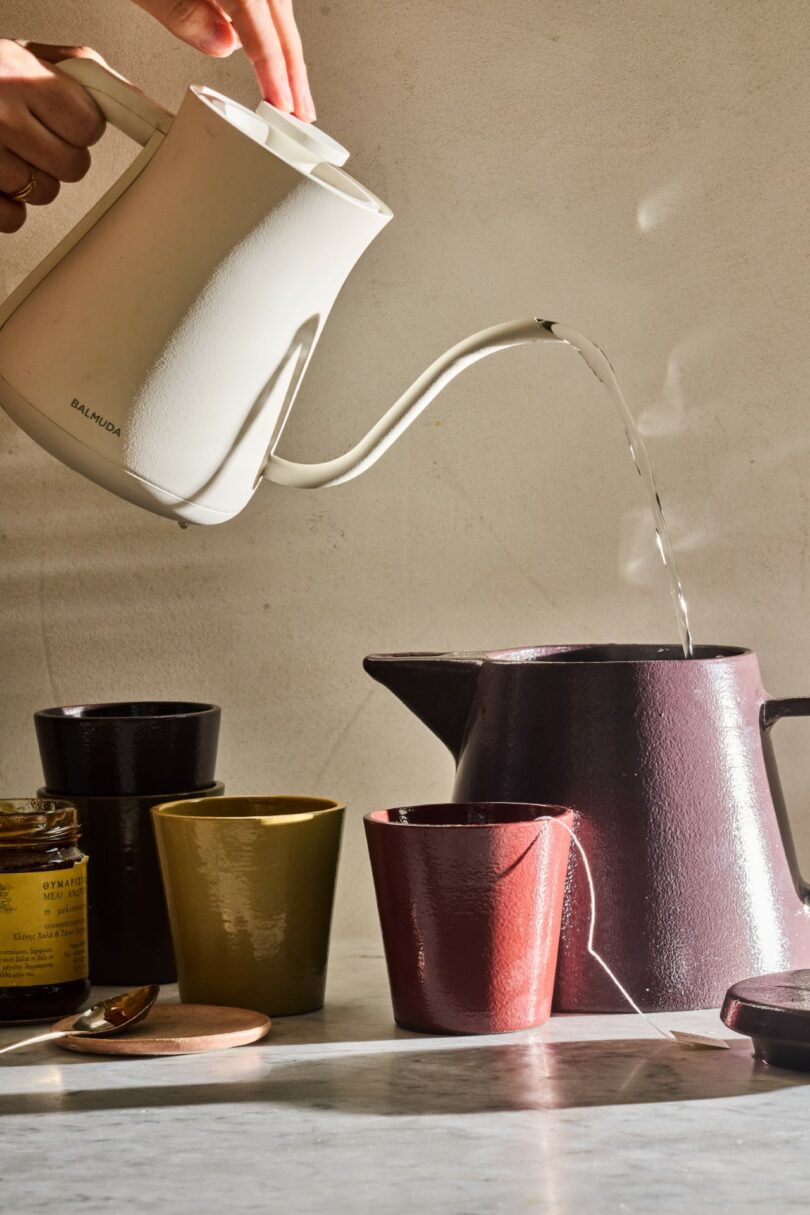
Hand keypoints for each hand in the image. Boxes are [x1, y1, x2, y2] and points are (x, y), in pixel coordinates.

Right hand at [0, 41, 105, 233]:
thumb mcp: (23, 54)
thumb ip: (76, 70)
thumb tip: (129, 98)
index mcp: (21, 75)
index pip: (88, 126)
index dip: (78, 127)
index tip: (62, 120)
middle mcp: (2, 115)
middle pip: (73, 166)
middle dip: (58, 155)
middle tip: (33, 137)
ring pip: (44, 193)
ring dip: (31, 178)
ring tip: (6, 151)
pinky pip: (13, 219)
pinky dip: (8, 206)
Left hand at [132, 1, 315, 121]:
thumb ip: (180, 10)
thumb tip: (219, 45)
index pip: (261, 29)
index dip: (274, 73)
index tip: (283, 104)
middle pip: (281, 19)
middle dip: (292, 70)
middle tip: (300, 111)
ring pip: (278, 5)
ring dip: (283, 47)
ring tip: (287, 86)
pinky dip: (269, 19)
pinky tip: (265, 40)